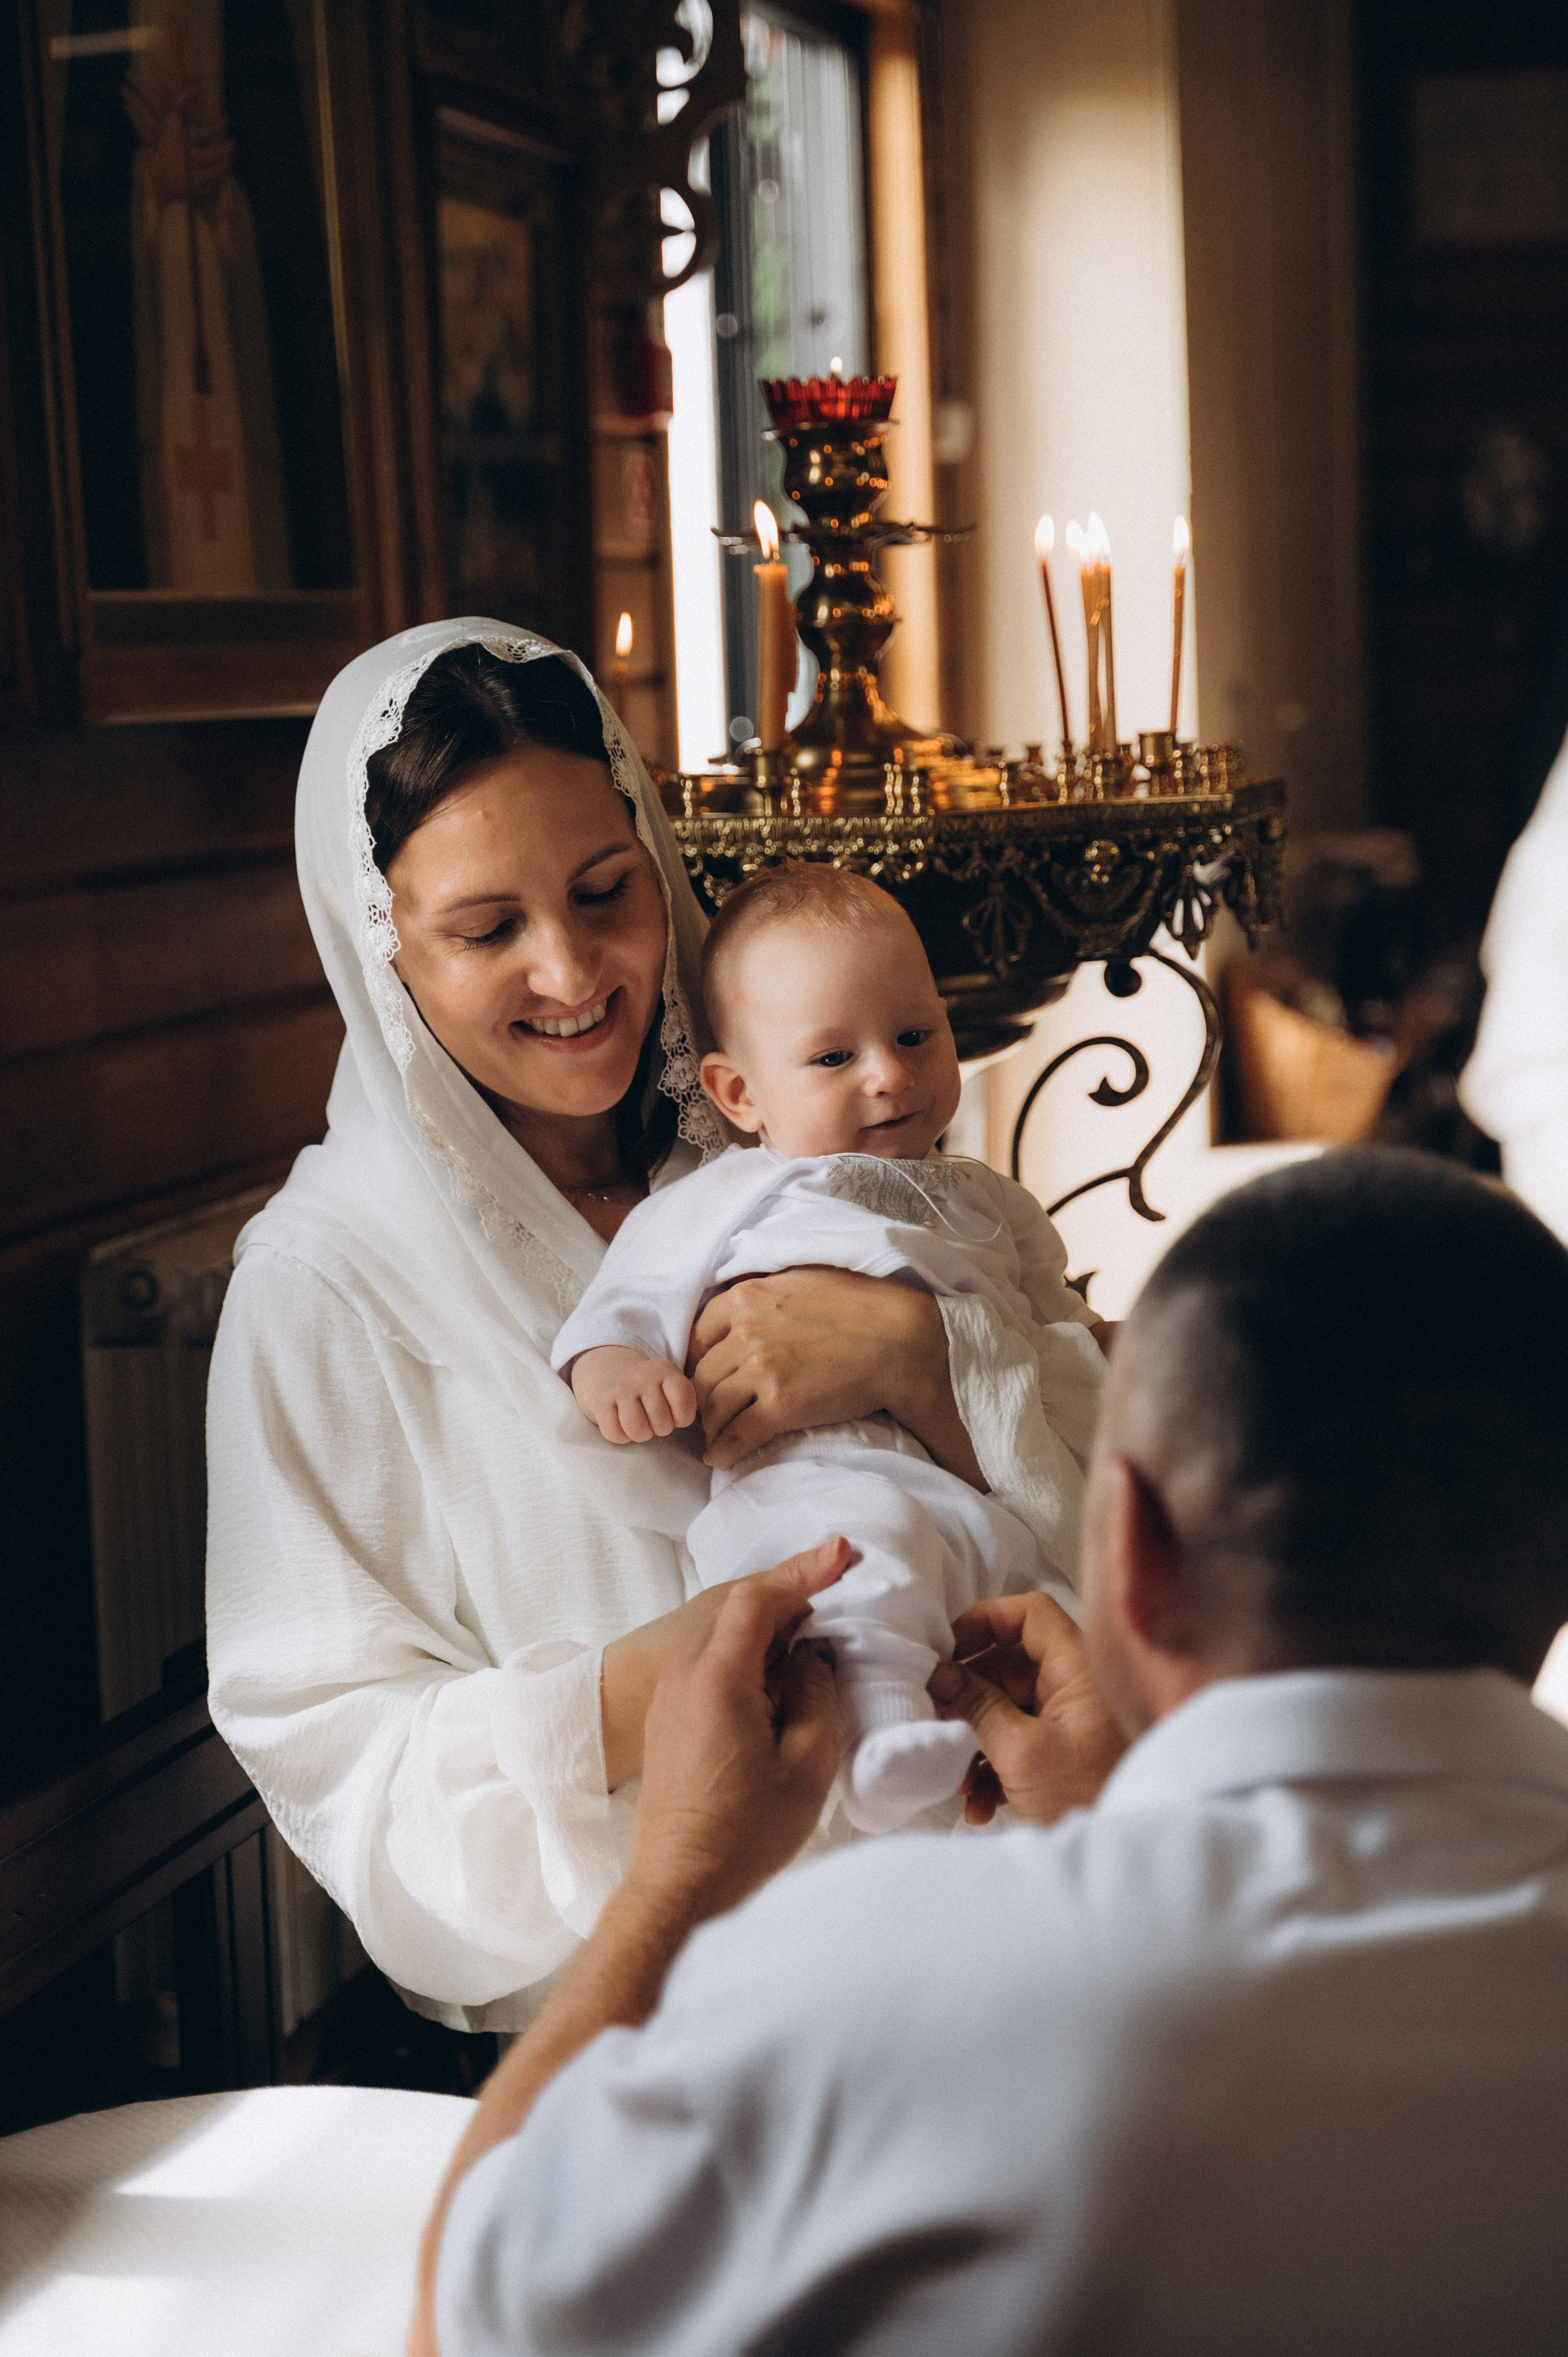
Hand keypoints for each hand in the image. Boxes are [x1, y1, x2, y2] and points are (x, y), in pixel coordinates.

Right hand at [571, 1344, 695, 1443]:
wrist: (609, 1372)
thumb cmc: (649, 1389)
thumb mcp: (670, 1384)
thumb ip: (684, 1401)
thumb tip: (682, 1420)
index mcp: (666, 1370)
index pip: (683, 1399)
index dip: (682, 1417)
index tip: (676, 1415)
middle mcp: (643, 1375)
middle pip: (662, 1422)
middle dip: (660, 1428)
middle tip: (654, 1419)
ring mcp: (621, 1388)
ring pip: (637, 1429)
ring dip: (641, 1434)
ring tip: (641, 1425)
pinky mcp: (601, 1401)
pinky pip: (615, 1434)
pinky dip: (621, 1436)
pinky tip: (622, 1424)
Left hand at [625, 1574, 841, 1919]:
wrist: (678, 1888)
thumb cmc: (746, 1833)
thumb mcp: (807, 1763)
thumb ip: (816, 1694)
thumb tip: (812, 1657)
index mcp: (716, 1677)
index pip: (758, 1599)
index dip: (803, 1571)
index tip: (842, 1554)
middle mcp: (684, 1675)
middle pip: (737, 1610)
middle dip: (790, 1595)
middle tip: (838, 1585)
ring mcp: (670, 1698)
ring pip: (723, 1637)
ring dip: (769, 1629)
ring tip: (816, 1637)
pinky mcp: (669, 1721)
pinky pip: (710, 1666)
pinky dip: (749, 1657)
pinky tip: (780, 1678)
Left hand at [689, 1266, 980, 1483]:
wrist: (900, 1339)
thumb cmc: (859, 1306)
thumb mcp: (798, 1280)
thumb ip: (762, 1294)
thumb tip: (740, 1305)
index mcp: (746, 1297)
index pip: (697, 1336)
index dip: (699, 1361)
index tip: (705, 1377)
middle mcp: (746, 1331)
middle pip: (702, 1375)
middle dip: (701, 1398)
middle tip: (707, 1414)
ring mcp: (761, 1369)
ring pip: (713, 1406)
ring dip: (711, 1427)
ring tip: (716, 1437)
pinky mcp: (781, 1405)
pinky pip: (737, 1434)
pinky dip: (723, 1450)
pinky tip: (721, 1458)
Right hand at [928, 1592, 1127, 1825]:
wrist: (1126, 1858)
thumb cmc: (1089, 1795)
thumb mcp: (1022, 1753)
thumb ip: (978, 1707)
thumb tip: (940, 1674)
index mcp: (1078, 1669)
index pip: (1031, 1614)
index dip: (986, 1621)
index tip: (948, 1651)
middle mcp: (1074, 1687)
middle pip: (1008, 1667)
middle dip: (969, 1701)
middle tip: (939, 1727)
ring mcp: (1068, 1722)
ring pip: (1006, 1710)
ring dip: (975, 1744)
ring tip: (961, 1785)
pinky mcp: (1061, 1755)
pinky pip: (1016, 1744)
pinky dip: (994, 1769)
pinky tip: (982, 1805)